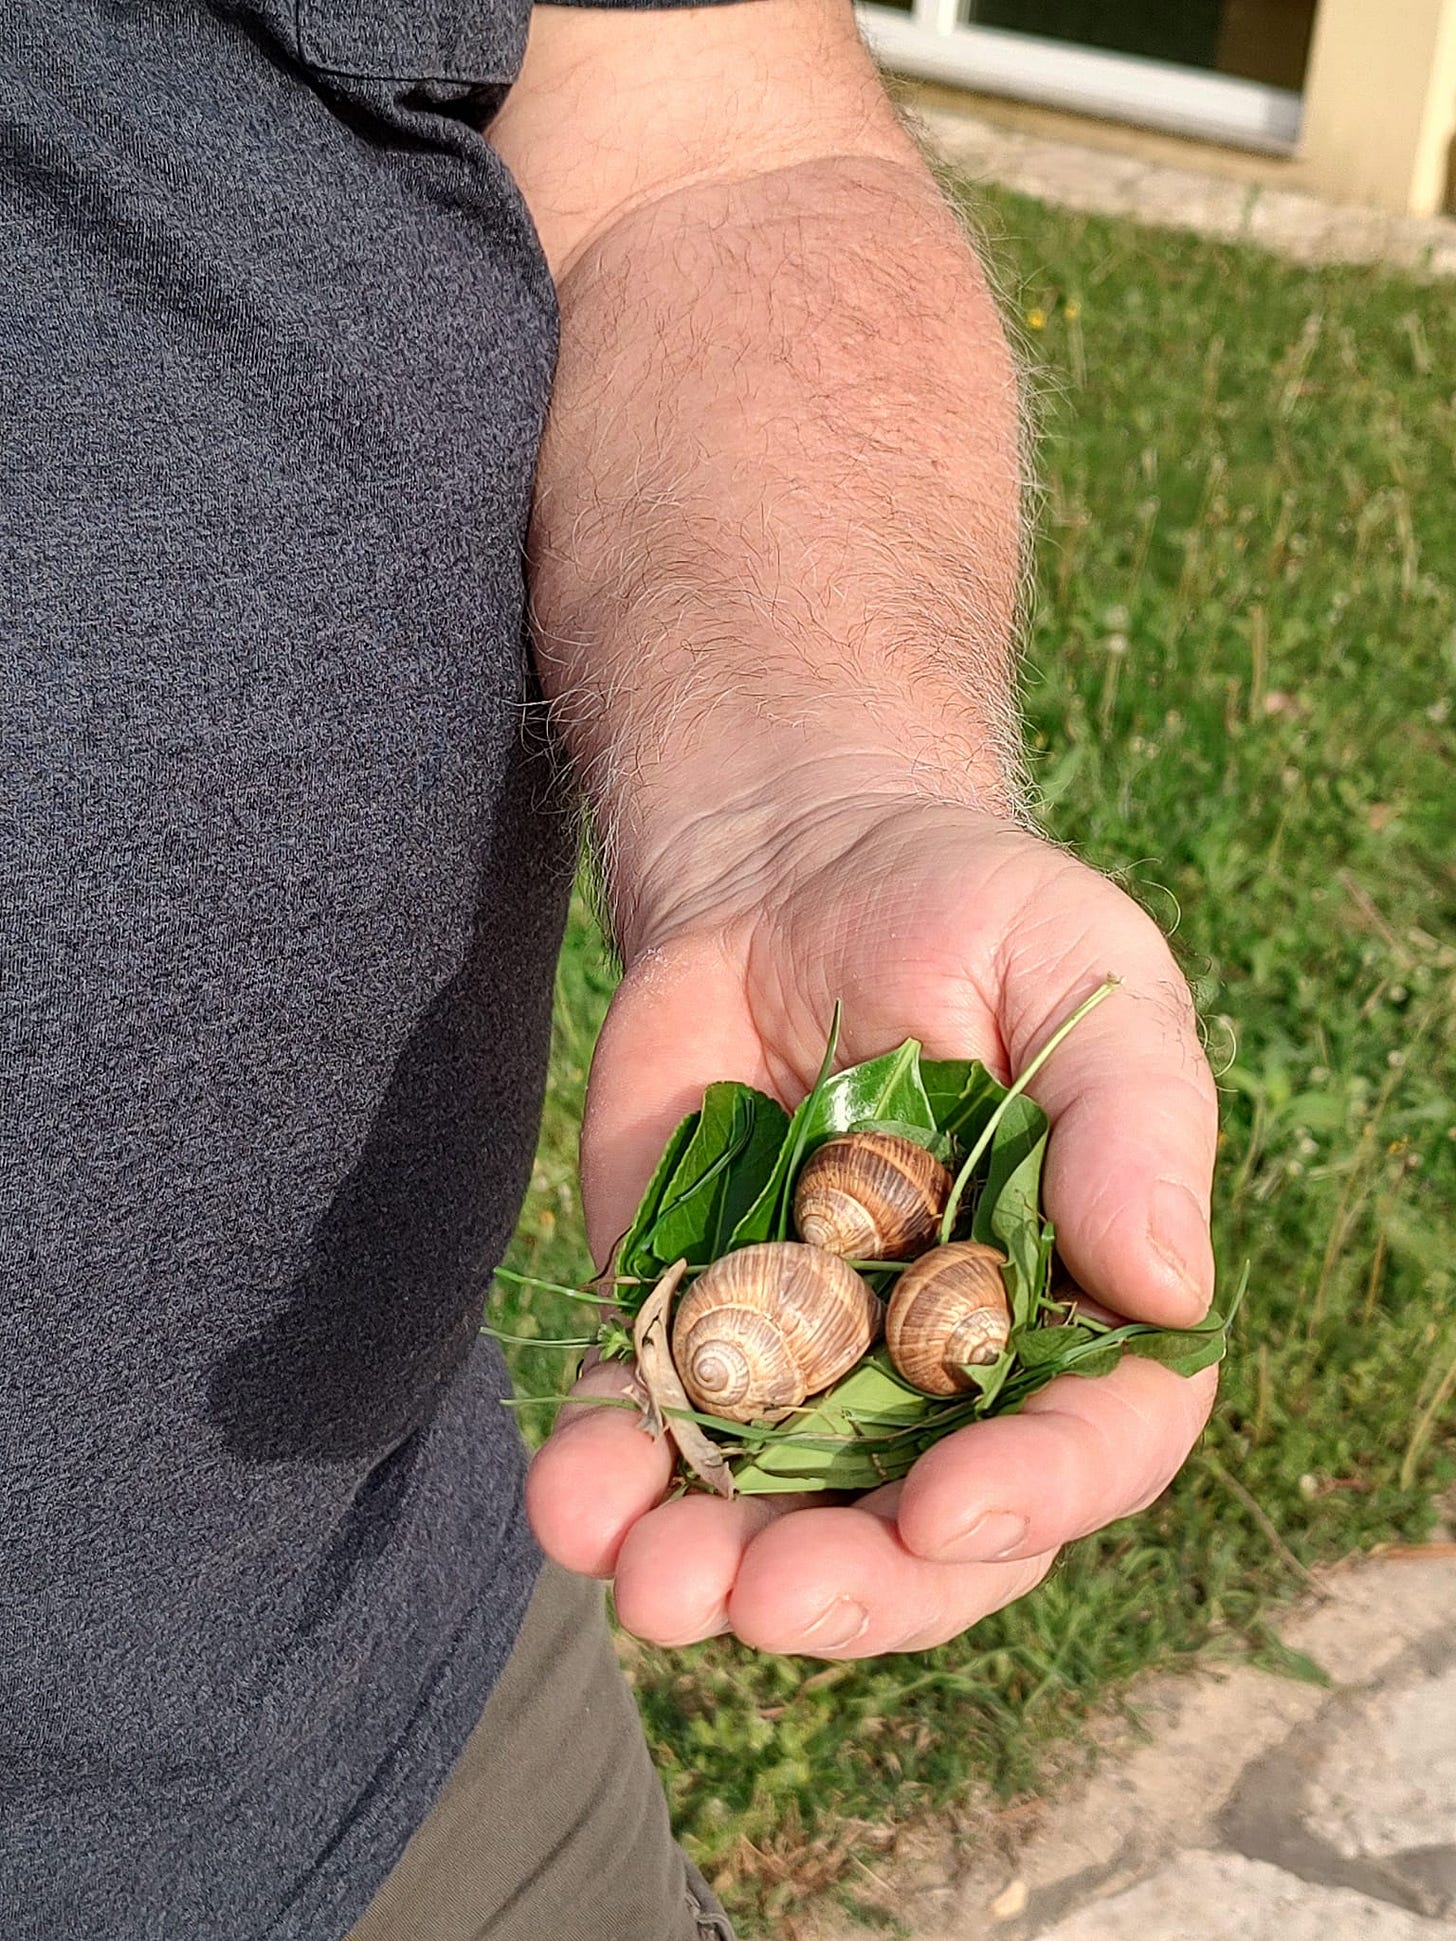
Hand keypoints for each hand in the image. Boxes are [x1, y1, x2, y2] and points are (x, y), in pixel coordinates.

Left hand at [525, 795, 1218, 1655]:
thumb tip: (1174, 1291)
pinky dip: (609, 1481)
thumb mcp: (1084, 973)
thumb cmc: (969, 908)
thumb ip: (1138, 1120)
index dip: (1034, 1495)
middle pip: (927, 1530)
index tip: (950, 1508)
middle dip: (858, 1586)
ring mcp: (813, 1354)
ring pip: (782, 1512)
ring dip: (719, 1570)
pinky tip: (574, 1503)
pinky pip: (650, 1427)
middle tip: (775, 1595)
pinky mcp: (689, 1319)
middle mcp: (950, 1362)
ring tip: (653, 1588)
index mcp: (1078, 1299)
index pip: (1090, 1440)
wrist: (790, 865)